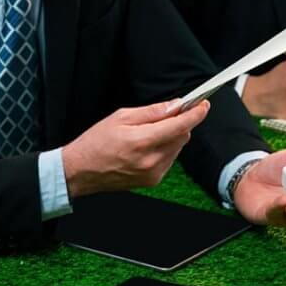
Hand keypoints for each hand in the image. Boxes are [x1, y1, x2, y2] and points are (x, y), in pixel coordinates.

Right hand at [62, 100, 209, 197]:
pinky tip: (146, 148)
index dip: (195, 114)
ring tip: (147, 134)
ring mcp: (153, 173)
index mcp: (143, 141)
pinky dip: (165, 150)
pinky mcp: (153, 181)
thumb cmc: (96, 142)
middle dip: (178, 123)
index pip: (180, 126)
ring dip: (171, 137)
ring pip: (178, 148)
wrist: (81, 171)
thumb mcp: (121, 117)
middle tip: (164, 116)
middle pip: (182, 136)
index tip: (203, 105)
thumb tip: (174, 106)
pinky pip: (169, 160)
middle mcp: (151, 160)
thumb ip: (151, 112)